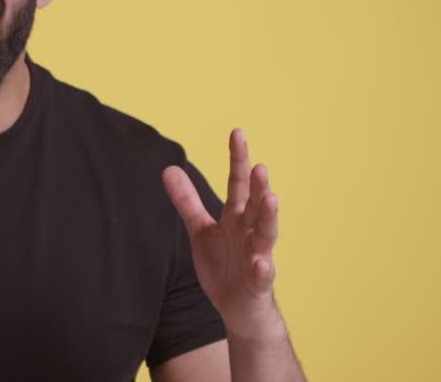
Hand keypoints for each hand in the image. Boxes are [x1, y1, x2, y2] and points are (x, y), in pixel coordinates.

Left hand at [162, 128, 283, 340]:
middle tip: (259, 165)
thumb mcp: (201, 230)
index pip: (238, 184)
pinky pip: (262, 276)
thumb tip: (168, 168)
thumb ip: (188, 201)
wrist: (238, 308)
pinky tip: (261, 261)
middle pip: (254, 205)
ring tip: (273, 198)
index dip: (237, 159)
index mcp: (236, 218)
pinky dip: (262, 268)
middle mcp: (250, 233)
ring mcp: (257, 257)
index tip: (237, 132)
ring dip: (269, 217)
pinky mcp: (258, 283)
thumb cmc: (224, 265)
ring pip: (266, 235)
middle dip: (258, 186)